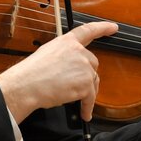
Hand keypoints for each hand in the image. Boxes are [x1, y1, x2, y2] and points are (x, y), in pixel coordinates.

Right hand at [0, 21, 117, 122]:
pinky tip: (83, 113)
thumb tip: (70, 68)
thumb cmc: (31, 73)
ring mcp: (84, 67)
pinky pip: (90, 98)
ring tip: (73, 100)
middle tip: (73, 86)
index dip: (102, 28)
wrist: (27, 85)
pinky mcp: (86, 83)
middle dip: (86, 76)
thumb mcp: (47, 54)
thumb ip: (63, 56)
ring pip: (92, 81)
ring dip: (86, 92)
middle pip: (92, 64)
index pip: (88, 31)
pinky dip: (86, 107)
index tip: (113, 27)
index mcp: (67, 42)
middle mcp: (78, 51)